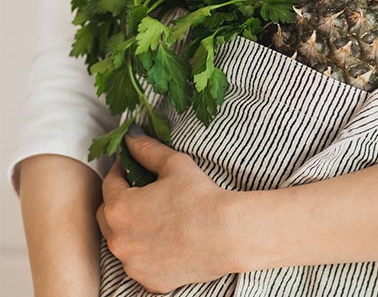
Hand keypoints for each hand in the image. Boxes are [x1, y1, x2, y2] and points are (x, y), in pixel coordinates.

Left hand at [96, 127, 240, 293]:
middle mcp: (119, 240)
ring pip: (123, 242)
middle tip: (142, 193)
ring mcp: (133, 264)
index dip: (121, 172)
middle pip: (108, 216)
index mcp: (119, 209)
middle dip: (120, 202)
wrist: (228, 234)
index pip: (109, 184)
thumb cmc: (201, 197)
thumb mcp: (175, 165)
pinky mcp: (150, 281)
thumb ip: (148, 150)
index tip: (131, 168)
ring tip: (157, 218)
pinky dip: (148, 253)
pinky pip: (141, 264)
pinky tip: (167, 242)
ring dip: (132, 230)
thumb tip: (131, 136)